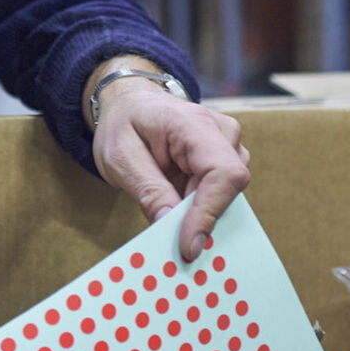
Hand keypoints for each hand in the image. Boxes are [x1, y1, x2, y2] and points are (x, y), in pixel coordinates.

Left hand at [88, 71, 250, 260]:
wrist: (132, 103)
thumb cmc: (124, 124)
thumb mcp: (120, 158)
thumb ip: (147, 190)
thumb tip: (170, 224)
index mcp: (193, 123)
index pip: (221, 173)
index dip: (209, 213)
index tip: (188, 247)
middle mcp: (221, 131)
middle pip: (227, 187)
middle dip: (199, 219)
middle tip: (170, 244)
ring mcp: (228, 144)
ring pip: (226, 194)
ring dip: (197, 213)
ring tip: (165, 217)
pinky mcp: (227, 158)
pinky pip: (221, 192)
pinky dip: (199, 208)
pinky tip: (178, 213)